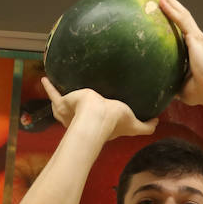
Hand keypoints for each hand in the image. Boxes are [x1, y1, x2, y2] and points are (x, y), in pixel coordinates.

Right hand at [41, 79, 156, 140]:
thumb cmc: (114, 122)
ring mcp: (71, 111)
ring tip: (60, 88)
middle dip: (78, 109)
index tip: (103, 110)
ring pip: (64, 104)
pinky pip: (54, 94)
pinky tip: (44, 78)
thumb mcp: (134, 124)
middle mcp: (83, 118)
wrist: (95, 118)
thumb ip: (146, 125)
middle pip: (79, 114)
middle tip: (79, 99)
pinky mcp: (64, 102)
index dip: (101, 116)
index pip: (99, 120)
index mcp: (100, 123)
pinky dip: (48, 87)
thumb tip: (157, 121)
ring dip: (60, 98)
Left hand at [157, 0, 202, 106]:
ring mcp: (197, 37)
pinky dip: (171, 10)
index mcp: (193, 47)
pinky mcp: (195, 38)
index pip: (182, 27)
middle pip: (183, 16)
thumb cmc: (197, 92)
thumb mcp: (177, 84)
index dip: (174, 16)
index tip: (164, 8)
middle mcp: (196, 38)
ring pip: (182, 14)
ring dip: (171, 2)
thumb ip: (168, 80)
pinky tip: (162, 3)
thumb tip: (155, 86)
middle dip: (172, 3)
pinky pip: (181, 21)